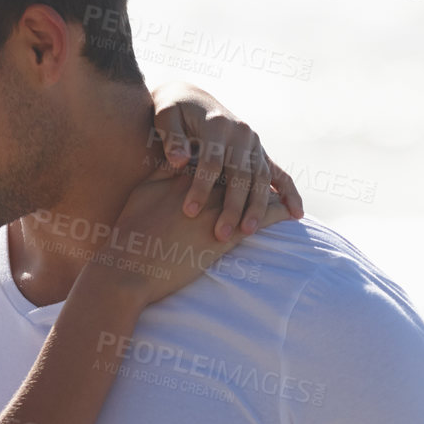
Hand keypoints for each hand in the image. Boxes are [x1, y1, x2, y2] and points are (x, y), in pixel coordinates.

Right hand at [100, 167, 290, 305]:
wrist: (131, 265)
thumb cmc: (132, 232)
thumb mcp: (145, 190)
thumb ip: (164, 170)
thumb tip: (179, 158)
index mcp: (188, 172)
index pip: (221, 159)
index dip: (237, 161)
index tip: (248, 163)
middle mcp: (208, 184)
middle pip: (243, 170)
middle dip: (260, 173)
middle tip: (275, 180)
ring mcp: (219, 206)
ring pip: (258, 189)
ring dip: (274, 192)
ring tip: (290, 197)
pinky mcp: (228, 232)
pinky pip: (264, 215)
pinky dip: (280, 211)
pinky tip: (293, 212)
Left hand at [148, 81, 305, 240]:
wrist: (191, 99)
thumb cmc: (172, 112)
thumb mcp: (165, 117)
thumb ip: (172, 138)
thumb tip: (179, 160)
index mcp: (217, 124)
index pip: (212, 161)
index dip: (201, 187)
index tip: (189, 212)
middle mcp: (241, 133)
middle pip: (241, 174)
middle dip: (232, 206)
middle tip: (220, 234)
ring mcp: (254, 144)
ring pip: (260, 178)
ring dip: (256, 207)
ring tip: (246, 232)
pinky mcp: (259, 153)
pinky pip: (278, 174)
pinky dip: (289, 193)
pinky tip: (296, 214)